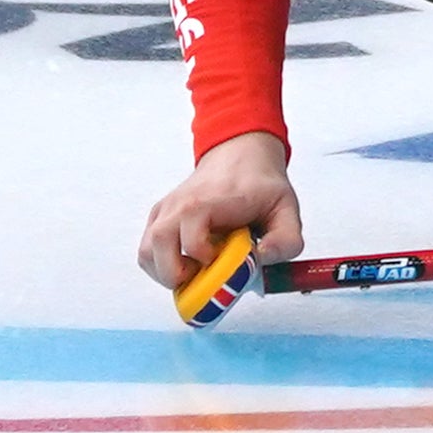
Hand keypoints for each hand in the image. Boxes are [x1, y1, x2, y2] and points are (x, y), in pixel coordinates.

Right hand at [139, 132, 303, 291]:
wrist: (241, 155)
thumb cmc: (260, 185)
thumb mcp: (286, 209)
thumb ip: (286, 239)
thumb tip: (263, 259)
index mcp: (208, 202)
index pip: (190, 238)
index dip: (205, 259)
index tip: (225, 261)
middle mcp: (179, 205)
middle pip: (156, 247)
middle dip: (178, 275)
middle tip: (204, 277)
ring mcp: (165, 212)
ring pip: (146, 252)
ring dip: (165, 273)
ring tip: (194, 273)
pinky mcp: (159, 218)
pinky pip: (147, 250)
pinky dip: (160, 265)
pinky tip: (187, 265)